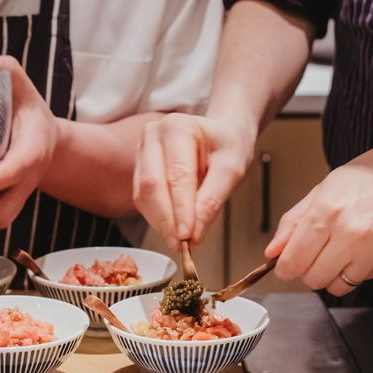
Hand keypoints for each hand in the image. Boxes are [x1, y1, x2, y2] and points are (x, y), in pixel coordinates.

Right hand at [133, 112, 255, 249]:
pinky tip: (172, 228)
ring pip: (144, 194)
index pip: (177, 175)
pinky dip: (157, 217)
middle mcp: (153, 134)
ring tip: (180, 241)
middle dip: (166, 219)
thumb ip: (212, 200)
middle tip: (181, 245)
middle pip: (153, 185)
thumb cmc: (228, 145)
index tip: (188, 236)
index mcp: (178, 127)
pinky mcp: (140, 167)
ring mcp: (143, 150)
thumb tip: (195, 234)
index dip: (181, 209)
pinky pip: (143, 198)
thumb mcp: (232, 168)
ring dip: (160, 222)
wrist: (222, 134)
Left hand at [265, 139, 372, 296]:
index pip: (294, 259)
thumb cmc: (371, 176)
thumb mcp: (324, 188)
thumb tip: (273, 250)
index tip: (285, 265)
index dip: (284, 267)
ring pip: (337, 287)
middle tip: (312, 255)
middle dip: (307, 271)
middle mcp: (351, 233)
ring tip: (336, 254)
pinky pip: (361, 281)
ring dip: (330, 276)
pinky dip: (354, 272)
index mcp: (328, 210)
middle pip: (313, 278)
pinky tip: (359, 250)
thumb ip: (295, 221)